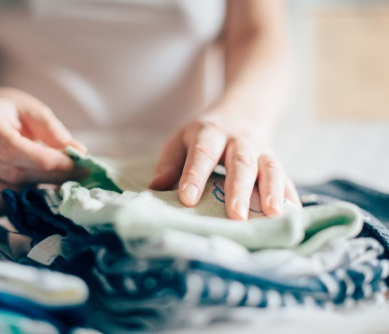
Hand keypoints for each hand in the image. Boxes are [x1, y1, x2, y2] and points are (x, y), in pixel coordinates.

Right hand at [0, 87, 85, 213]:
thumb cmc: (8, 111)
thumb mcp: (32, 109)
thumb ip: (53, 130)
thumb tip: (78, 153)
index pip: (11, 149)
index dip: (44, 160)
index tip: (71, 163)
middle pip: (13, 172)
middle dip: (50, 176)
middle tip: (78, 174)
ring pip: (9, 192)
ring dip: (41, 192)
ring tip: (63, 183)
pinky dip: (22, 204)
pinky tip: (42, 193)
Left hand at [149, 114, 300, 219]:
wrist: (242, 111)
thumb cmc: (203, 135)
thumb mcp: (181, 140)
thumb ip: (169, 163)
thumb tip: (156, 188)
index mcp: (209, 133)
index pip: (202, 153)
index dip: (195, 176)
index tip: (188, 200)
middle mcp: (238, 140)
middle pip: (240, 163)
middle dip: (239, 189)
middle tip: (237, 215)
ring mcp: (260, 150)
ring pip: (269, 167)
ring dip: (272, 190)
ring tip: (273, 214)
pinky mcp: (275, 160)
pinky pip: (286, 176)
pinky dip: (291, 195)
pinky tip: (293, 214)